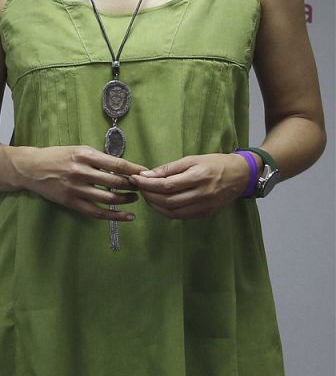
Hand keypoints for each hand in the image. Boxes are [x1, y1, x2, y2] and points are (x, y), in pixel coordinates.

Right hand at [11, 145, 145, 220]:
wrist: (30, 168)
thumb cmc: (56, 157)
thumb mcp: (77, 150)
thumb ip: (98, 158)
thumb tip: (123, 168)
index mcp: (84, 155)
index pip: (117, 164)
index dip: (135, 170)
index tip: (147, 173)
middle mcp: (80, 171)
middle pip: (115, 182)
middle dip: (133, 185)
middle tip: (142, 186)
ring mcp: (75, 188)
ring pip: (109, 198)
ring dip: (126, 199)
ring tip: (133, 198)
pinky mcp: (70, 202)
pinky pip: (96, 212)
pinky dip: (114, 216)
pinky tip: (127, 217)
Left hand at [130, 153, 251, 219]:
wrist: (241, 175)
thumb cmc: (215, 163)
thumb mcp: (192, 159)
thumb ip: (168, 169)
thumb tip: (146, 175)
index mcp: (199, 177)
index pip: (167, 185)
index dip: (147, 184)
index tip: (135, 179)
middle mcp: (203, 194)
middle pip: (168, 200)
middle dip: (148, 195)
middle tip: (139, 187)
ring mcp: (205, 206)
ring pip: (172, 211)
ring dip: (155, 205)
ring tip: (147, 194)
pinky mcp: (206, 214)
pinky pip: (181, 216)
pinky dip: (166, 211)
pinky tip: (159, 202)